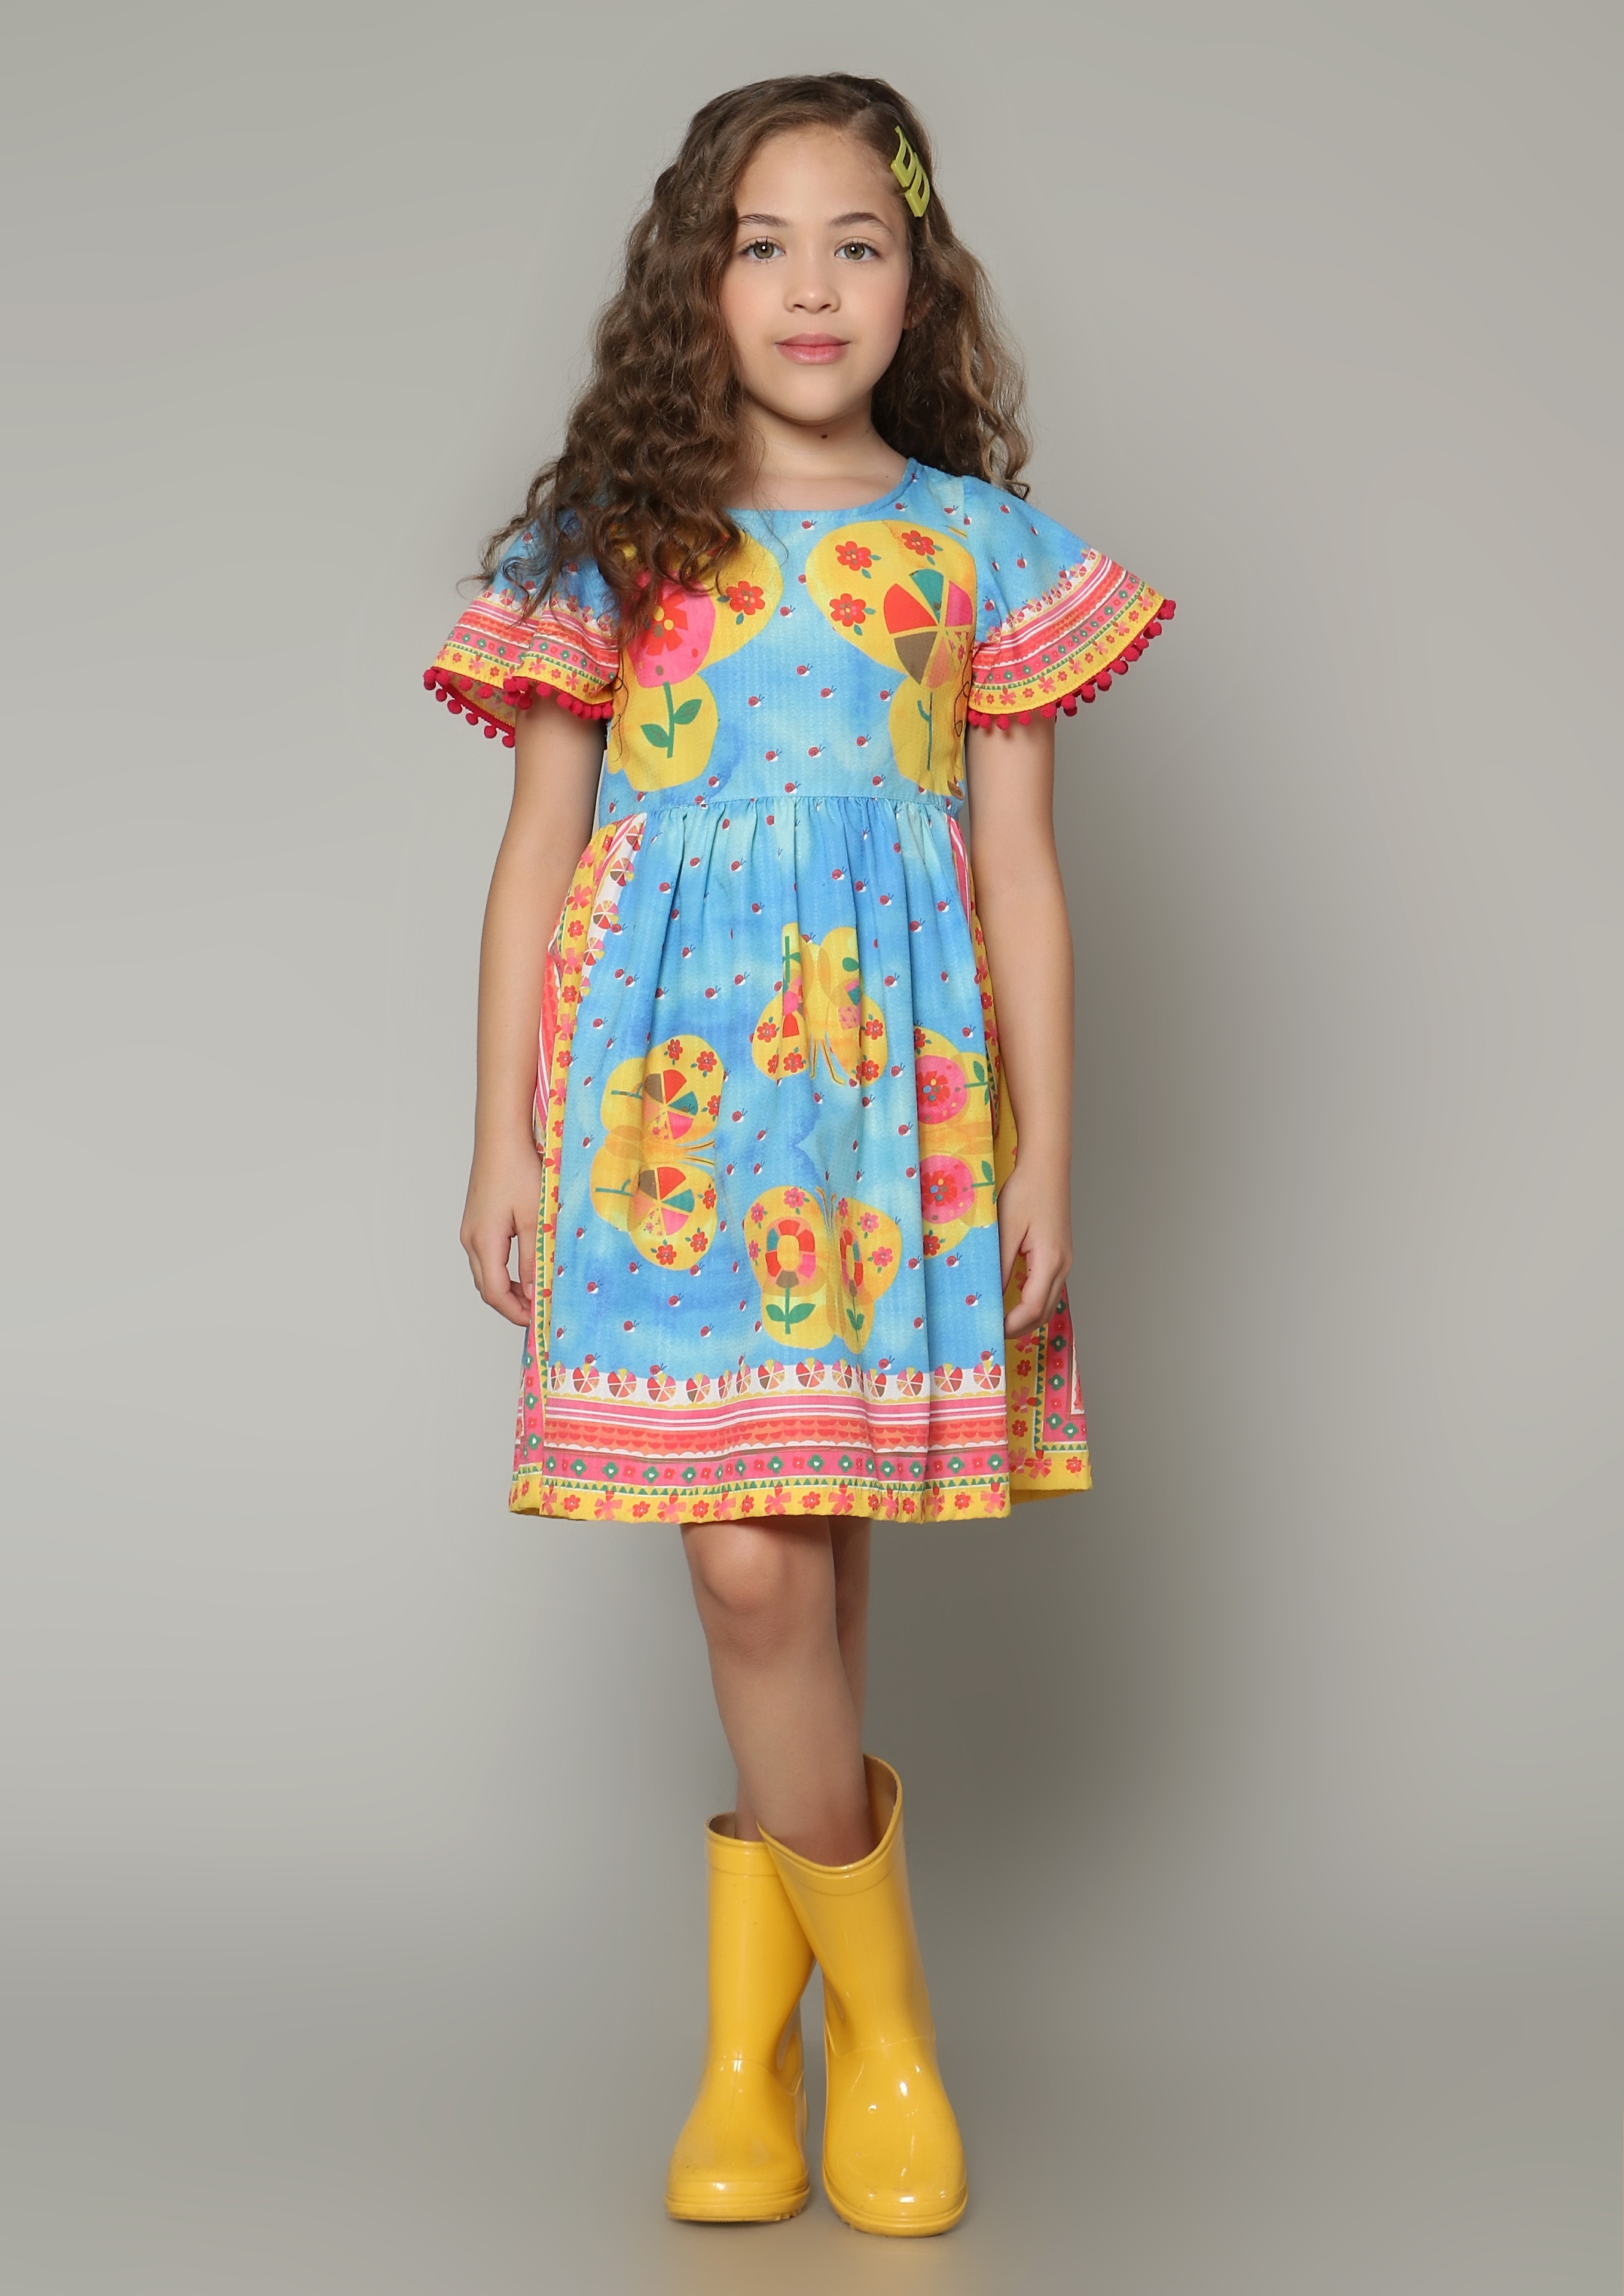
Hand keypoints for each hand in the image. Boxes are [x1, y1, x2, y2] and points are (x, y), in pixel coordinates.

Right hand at [461, 1135, 543, 1327]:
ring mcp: (471, 1231)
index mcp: (484, 1241)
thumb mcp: (535, 1217)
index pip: (496, 1293)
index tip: (538, 1321)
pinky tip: (524, 1269)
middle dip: (511, 1306)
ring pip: (486, 1275)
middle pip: (487, 1289)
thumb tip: (535, 1293)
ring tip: (535, 1295)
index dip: (516, 1312)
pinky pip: (487, 1258)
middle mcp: (471, 1240)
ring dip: (508, 1290)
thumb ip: (534, 1258)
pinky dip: (504, 1272)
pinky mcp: (476, 1222)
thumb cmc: (519, 1170)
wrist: (500, 1137)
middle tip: (539, 1313)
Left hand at [997, 1160, 1071, 1338]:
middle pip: (1042, 1314)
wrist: (1046, 1168)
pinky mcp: (1058, 1258)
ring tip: (994, 1320)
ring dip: (1023, 1318)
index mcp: (1050, 1261)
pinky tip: (1007, 1301)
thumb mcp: (1006, 1230)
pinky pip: (1045, 1291)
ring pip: (1046, 1305)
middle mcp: (1062, 1267)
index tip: (986, 1330)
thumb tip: (989, 1299)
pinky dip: (1028, 1304)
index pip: (1032, 1309)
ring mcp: (1063, 1263)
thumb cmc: (1026, 1192)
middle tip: (986, 1331)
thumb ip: (999, 1267)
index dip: (1009, 1325)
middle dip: (1016, 1329)